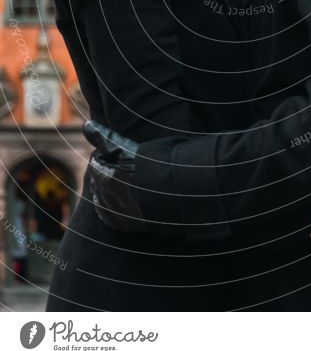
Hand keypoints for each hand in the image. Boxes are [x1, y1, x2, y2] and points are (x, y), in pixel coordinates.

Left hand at [82, 121, 177, 235]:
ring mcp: (119, 215)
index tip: (120, 148)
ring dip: (108, 188)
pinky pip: (110, 216)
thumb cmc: (157, 166)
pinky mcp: (129, 226)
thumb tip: (86, 124)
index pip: (96, 161)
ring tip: (123, 178)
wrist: (184, 194)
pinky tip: (119, 199)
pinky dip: (111, 206)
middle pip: (98, 180)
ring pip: (102, 199)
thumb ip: (106, 139)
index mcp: (106, 180)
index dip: (108, 152)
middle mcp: (108, 200)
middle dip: (105, 170)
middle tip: (123, 160)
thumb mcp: (130, 148)